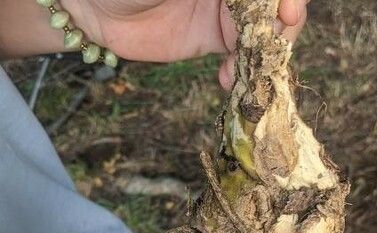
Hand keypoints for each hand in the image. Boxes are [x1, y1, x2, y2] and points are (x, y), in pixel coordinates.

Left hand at [64, 0, 308, 87]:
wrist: (90, 3)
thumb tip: (254, 0)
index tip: (286, 13)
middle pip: (274, 6)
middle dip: (282, 25)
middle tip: (272, 45)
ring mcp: (225, 11)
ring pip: (263, 31)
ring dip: (264, 54)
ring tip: (249, 70)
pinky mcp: (212, 39)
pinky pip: (240, 56)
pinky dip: (242, 72)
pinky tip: (229, 81)